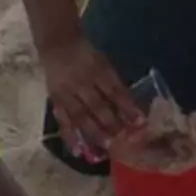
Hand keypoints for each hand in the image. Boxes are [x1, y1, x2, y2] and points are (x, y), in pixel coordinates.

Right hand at [44, 38, 140, 154]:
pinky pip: (63, 121)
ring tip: (106, 148)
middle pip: (98, 106)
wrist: (58, 44)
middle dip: (112, 124)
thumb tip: (131, 110)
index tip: (139, 123)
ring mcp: (67, 93)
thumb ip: (115, 84)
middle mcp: (81, 82)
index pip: (114, 91)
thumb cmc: (87, 55)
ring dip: (94, 133)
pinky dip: (70, 137)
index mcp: (98, 70)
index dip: (127, 107)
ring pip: (81, 116)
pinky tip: (78, 152)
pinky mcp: (56, 100)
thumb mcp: (105, 63)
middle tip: (124, 141)